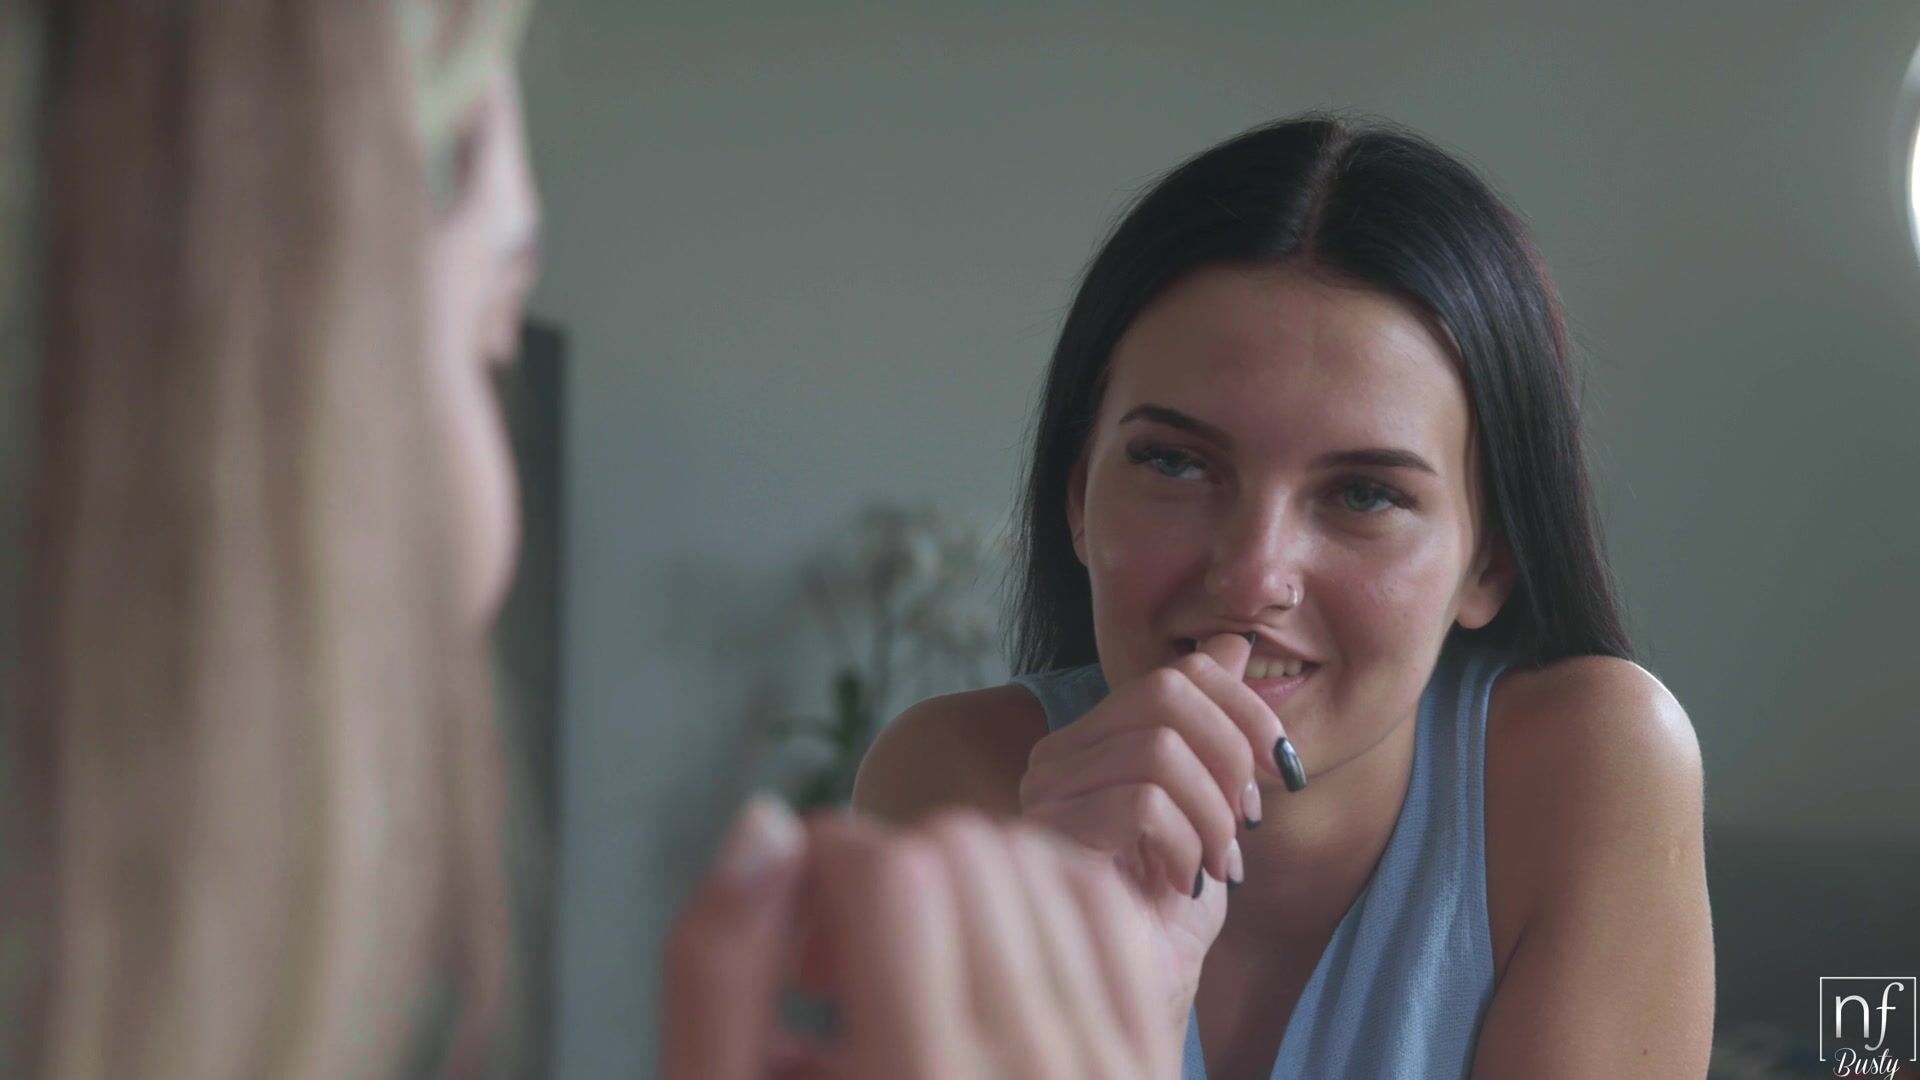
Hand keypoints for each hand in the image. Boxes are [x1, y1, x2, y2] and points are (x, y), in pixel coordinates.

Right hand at [661, 800, 1177, 1078]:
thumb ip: (718, 972)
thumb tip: (770, 823)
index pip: (897, 874)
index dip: (823, 866)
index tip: (793, 938)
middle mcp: (1038, 1075)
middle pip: (970, 855)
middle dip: (885, 870)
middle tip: (837, 968)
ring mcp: (1111, 1072)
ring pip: (1043, 869)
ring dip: (959, 884)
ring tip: (907, 975)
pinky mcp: (1148, 1071)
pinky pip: (1109, 918)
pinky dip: (1038, 903)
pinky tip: (982, 964)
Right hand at [1016, 632, 1292, 1030]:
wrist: (1143, 986)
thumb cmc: (1169, 907)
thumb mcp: (1210, 805)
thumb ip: (1213, 728)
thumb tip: (1231, 643)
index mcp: (1094, 740)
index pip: (1175, 674)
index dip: (1245, 711)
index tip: (1280, 772)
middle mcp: (1058, 756)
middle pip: (1166, 692)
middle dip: (1233, 751)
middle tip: (1248, 818)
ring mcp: (1047, 793)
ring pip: (1160, 747)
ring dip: (1213, 811)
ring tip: (1217, 861)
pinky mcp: (1052, 834)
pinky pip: (1143, 802)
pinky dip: (1185, 842)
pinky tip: (1182, 882)